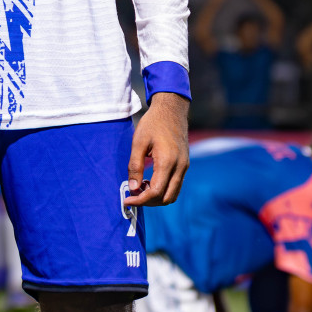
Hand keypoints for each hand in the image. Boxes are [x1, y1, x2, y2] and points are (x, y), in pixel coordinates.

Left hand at [126, 93, 189, 207]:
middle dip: (149, 202)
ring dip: (157, 197)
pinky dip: (163, 190)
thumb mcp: (138, 142)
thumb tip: (133, 188)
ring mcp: (185, 166)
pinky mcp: (185, 164)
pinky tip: (150, 181)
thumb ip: (135, 166)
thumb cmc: (153, 123)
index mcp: (167, 161)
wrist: (171, 109)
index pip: (156, 192)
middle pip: (166, 198)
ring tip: (141, 187)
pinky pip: (176, 185)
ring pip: (173, 194)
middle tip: (133, 195)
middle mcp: (180, 167)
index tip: (127, 199)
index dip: (140, 200)